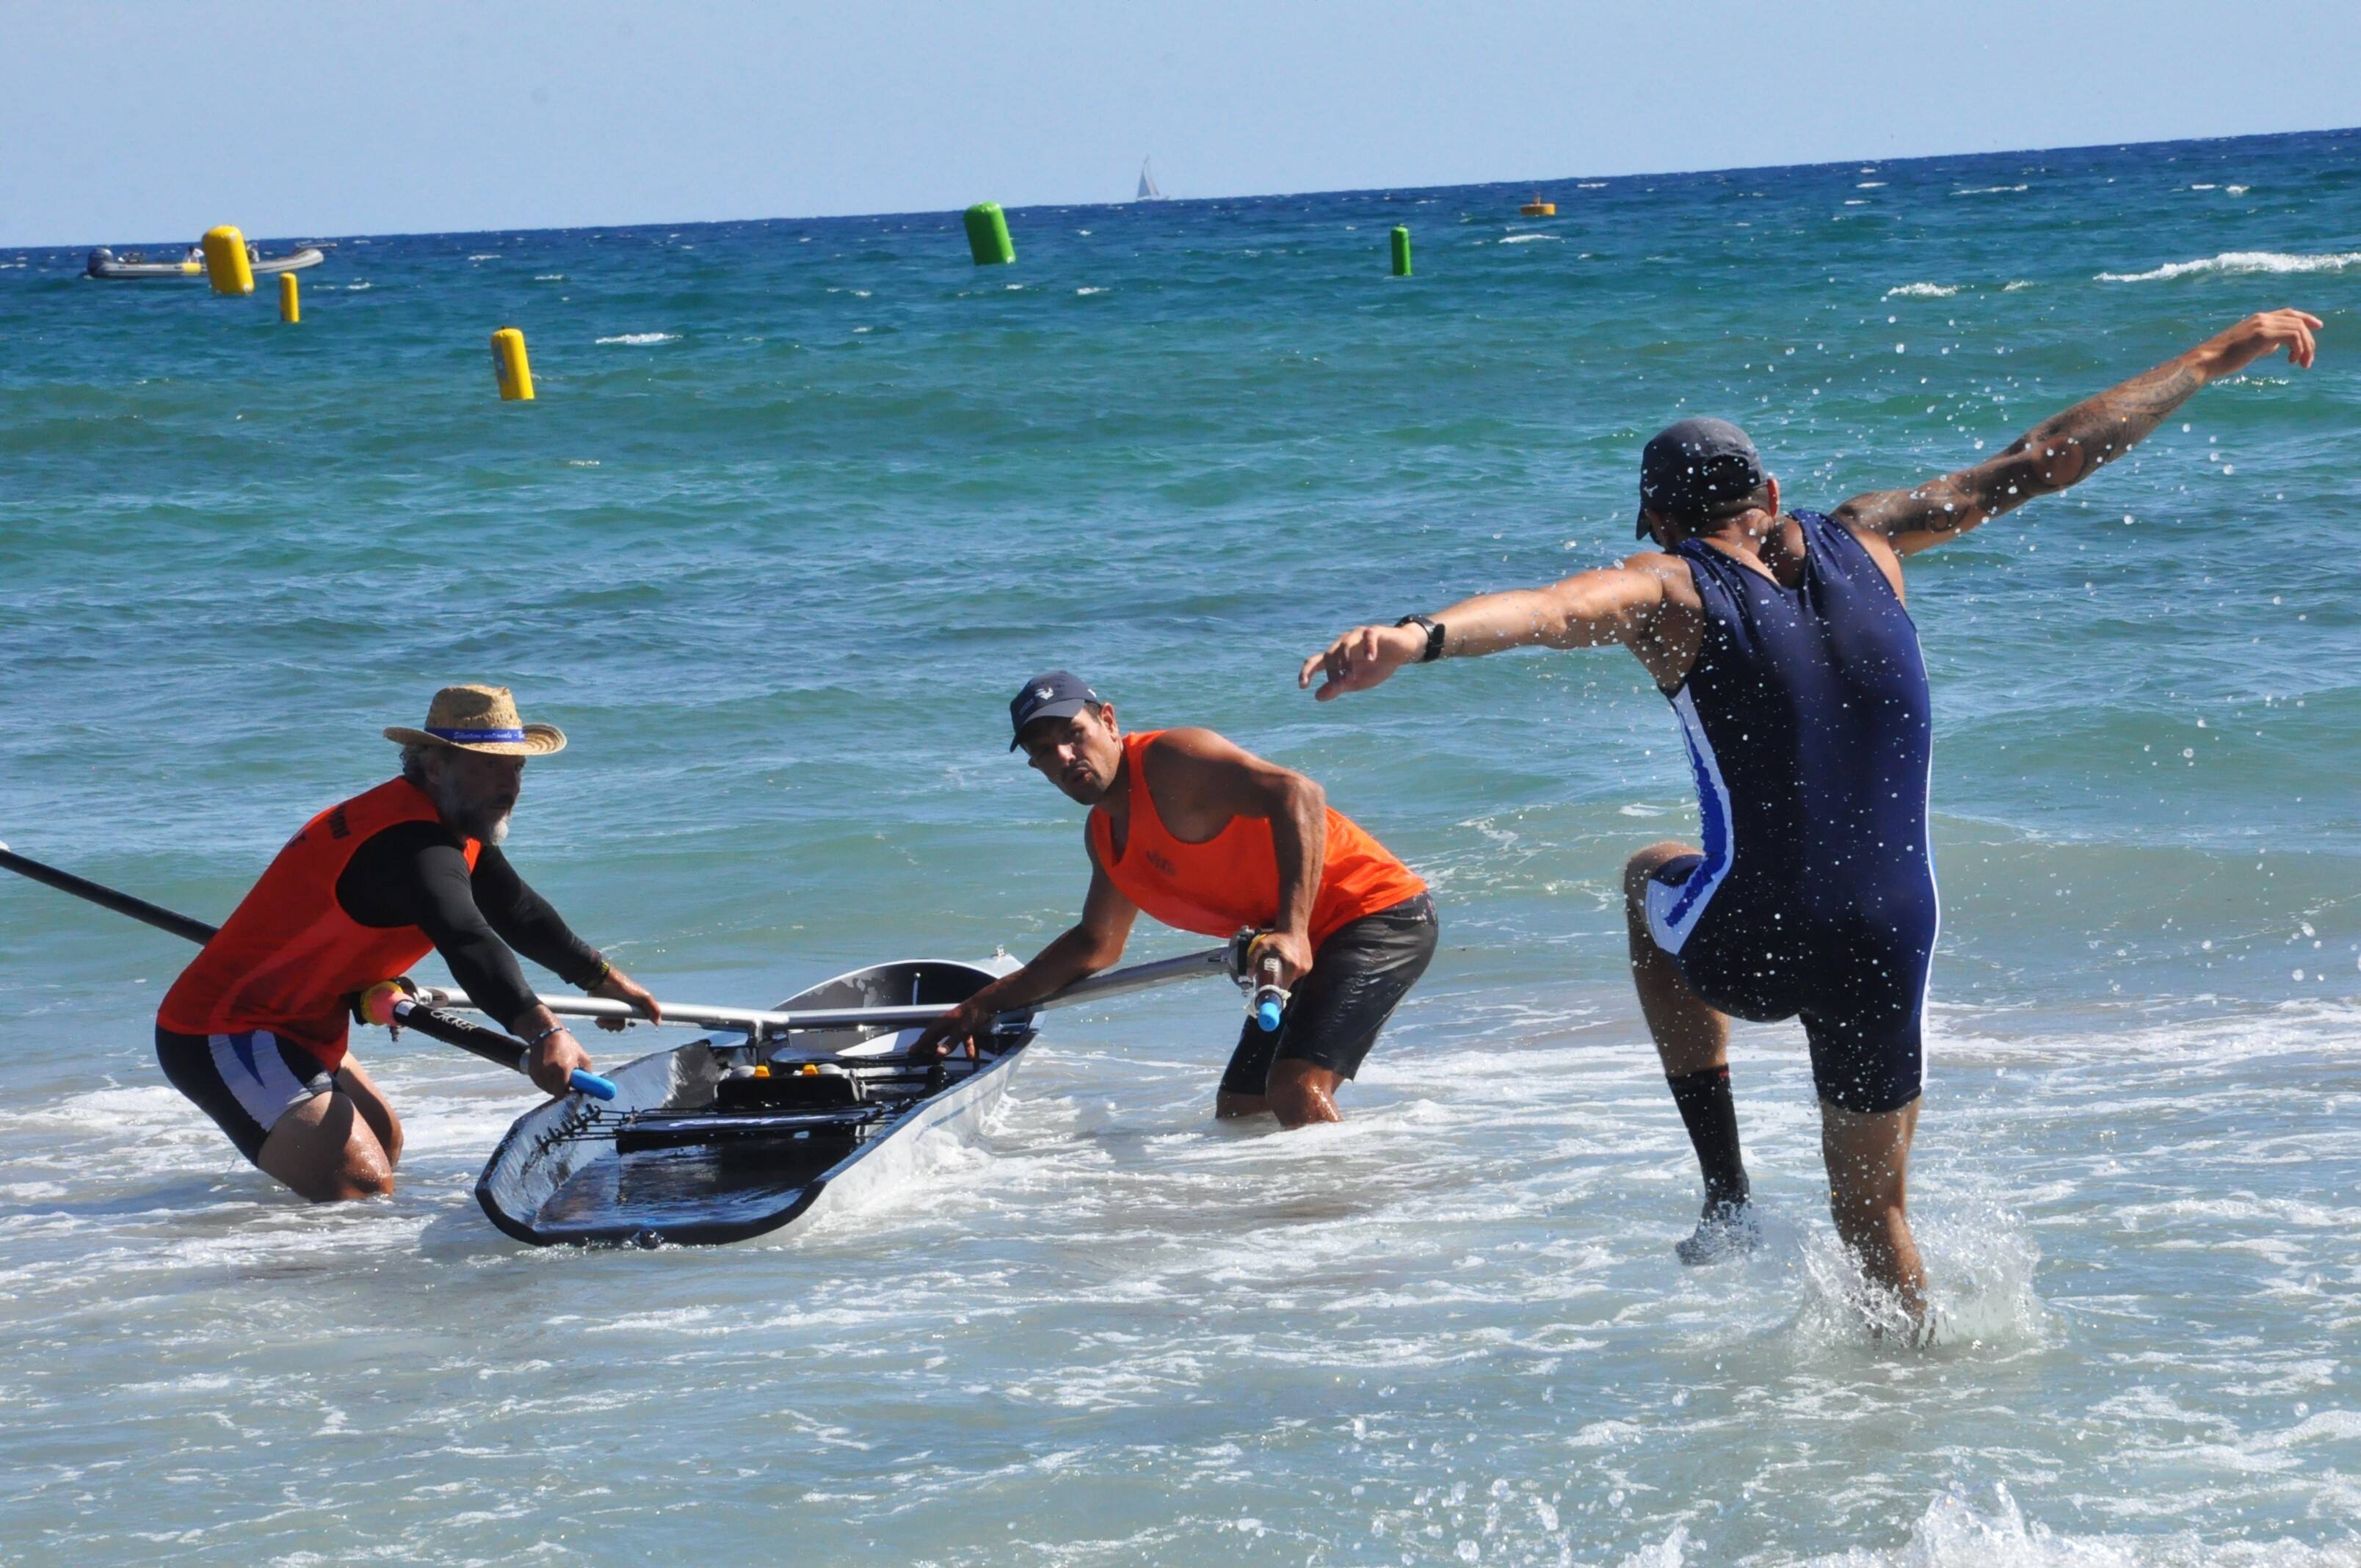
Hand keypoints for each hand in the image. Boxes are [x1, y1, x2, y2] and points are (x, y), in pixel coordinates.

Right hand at [529, 1026, 593, 1096]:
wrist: (546, 1034)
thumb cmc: (568, 1045)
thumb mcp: (583, 1057)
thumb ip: (587, 1073)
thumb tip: (588, 1087)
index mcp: (562, 1070)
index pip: (561, 1093)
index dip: (567, 1093)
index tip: (571, 1089)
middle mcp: (548, 1073)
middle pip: (554, 1092)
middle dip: (561, 1089)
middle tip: (566, 1080)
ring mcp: (538, 1073)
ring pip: (547, 1089)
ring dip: (553, 1085)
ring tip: (558, 1072)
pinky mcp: (532, 1072)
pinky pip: (540, 1083)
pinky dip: (546, 1081)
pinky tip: (550, 1071)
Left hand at [589, 966, 661, 1031]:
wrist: (604, 982)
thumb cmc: (625, 988)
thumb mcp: (643, 996)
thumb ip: (653, 1008)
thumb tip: (658, 1022)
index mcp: (631, 1007)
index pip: (633, 1022)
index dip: (631, 1024)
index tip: (630, 1022)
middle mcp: (621, 1010)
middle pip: (621, 1027)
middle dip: (619, 1025)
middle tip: (617, 1018)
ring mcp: (610, 1011)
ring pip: (611, 1027)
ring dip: (609, 1024)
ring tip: (606, 1017)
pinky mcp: (600, 1012)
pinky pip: (601, 1025)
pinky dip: (601, 1023)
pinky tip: (601, 1018)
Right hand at [909, 1001, 987, 1061]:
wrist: (987, 1003)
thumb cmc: (972, 1014)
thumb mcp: (962, 1031)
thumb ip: (950, 1043)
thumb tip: (938, 1054)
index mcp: (941, 1023)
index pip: (926, 1036)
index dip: (919, 1045)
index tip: (910, 1052)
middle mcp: (946, 1024)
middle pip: (935, 1037)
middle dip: (930, 1047)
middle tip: (925, 1057)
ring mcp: (956, 1025)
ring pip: (948, 1039)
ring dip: (947, 1049)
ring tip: (942, 1058)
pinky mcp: (966, 1026)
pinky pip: (963, 1039)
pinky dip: (966, 1047)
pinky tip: (971, 1057)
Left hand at [1252, 929, 1314, 988]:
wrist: (1293, 927)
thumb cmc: (1277, 937)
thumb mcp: (1261, 945)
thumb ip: (1253, 959)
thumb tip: (1250, 974)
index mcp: (1291, 966)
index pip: (1283, 987)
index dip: (1275, 988)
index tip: (1269, 986)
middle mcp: (1301, 969)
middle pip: (1288, 983)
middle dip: (1279, 981)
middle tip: (1273, 974)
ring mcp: (1306, 967)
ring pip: (1293, 979)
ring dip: (1286, 975)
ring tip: (1281, 967)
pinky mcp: (1309, 965)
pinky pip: (1299, 973)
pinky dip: (1293, 971)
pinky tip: (1288, 963)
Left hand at [1298, 622, 1426, 701]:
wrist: (1402, 652)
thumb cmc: (1377, 666)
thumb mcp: (1357, 682)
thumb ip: (1338, 687)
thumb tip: (1317, 696)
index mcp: (1337, 657)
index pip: (1316, 662)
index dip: (1307, 672)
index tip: (1303, 686)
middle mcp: (1344, 643)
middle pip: (1329, 655)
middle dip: (1332, 672)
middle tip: (1340, 686)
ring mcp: (1359, 635)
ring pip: (1344, 644)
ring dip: (1345, 662)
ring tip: (1351, 677)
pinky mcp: (1376, 631)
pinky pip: (1368, 635)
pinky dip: (1367, 647)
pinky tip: (1370, 658)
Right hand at [2201, 308, 2321, 377]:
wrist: (2206, 361)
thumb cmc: (2222, 359)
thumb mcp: (2247, 348)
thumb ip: (2263, 344)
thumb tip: (2276, 346)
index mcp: (2258, 319)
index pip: (2289, 313)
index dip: (2307, 318)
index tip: (2318, 327)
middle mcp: (2262, 318)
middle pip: (2298, 321)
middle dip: (2309, 341)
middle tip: (2308, 361)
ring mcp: (2262, 324)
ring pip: (2299, 329)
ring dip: (2306, 347)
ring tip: (2303, 364)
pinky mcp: (2263, 334)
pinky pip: (2293, 336)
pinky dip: (2299, 348)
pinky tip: (2292, 361)